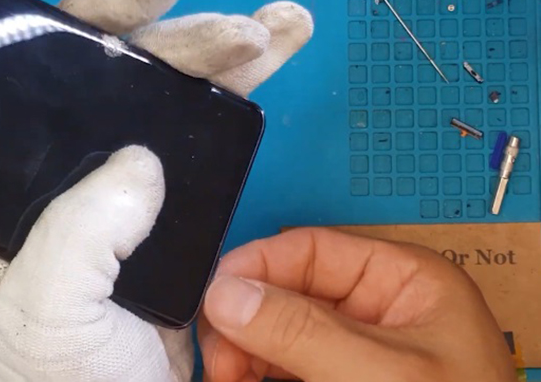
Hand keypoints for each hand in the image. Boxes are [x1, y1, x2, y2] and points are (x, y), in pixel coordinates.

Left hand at [0, 0, 312, 381]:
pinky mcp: (174, 186)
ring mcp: (118, 170)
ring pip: (158, 74)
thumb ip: (77, 234)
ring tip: (263, 22)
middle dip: (132, 4)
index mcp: (1, 179)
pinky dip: (245, 78)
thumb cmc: (60, 378)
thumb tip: (137, 161)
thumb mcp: (43, 309)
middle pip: (89, 54)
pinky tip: (279, 45)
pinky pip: (208, 114)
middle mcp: (55, 160)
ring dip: (211, 38)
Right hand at [200, 228, 515, 381]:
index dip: (255, 267)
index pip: (310, 249)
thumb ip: (303, 331)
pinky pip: (282, 366)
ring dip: (241, 351)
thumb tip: (228, 293)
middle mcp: (375, 310)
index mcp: (403, 282)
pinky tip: (239, 380)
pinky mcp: (337, 381)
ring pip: (274, 331)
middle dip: (244, 319)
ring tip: (225, 376)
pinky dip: (254, 372)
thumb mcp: (377, 373)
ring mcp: (354, 351)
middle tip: (220, 359)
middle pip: (284, 291)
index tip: (215, 299)